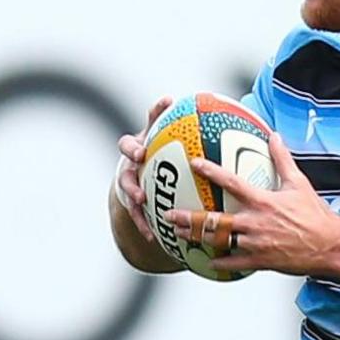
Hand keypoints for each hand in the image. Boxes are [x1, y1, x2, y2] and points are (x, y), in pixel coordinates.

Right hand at [114, 96, 173, 240]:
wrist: (140, 182)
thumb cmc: (161, 159)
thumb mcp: (172, 145)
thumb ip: (187, 133)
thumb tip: (212, 111)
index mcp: (144, 143)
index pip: (146, 124)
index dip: (155, 111)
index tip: (166, 103)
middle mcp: (132, 160)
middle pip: (128, 149)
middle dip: (133, 151)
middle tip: (141, 154)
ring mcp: (129, 179)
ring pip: (126, 184)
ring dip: (132, 190)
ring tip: (141, 198)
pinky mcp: (130, 201)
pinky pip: (135, 213)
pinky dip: (142, 222)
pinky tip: (151, 236)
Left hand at [164, 133, 339, 276]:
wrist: (329, 246)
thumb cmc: (315, 214)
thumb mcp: (299, 183)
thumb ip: (283, 159)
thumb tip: (274, 136)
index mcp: (263, 201)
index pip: (232, 182)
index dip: (211, 171)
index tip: (194, 163)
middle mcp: (254, 222)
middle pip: (214, 220)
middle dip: (188, 217)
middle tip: (169, 214)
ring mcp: (255, 243)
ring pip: (218, 242)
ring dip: (196, 238)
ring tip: (178, 235)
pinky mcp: (259, 260)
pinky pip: (233, 263)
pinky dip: (218, 262)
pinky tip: (206, 261)